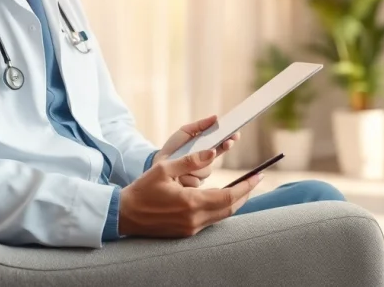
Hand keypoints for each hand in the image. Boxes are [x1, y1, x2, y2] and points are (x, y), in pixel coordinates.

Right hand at [118, 149, 262, 237]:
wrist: (125, 215)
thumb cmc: (142, 190)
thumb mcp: (164, 168)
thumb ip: (190, 160)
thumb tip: (212, 152)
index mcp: (190, 202)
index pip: (228, 195)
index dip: (246, 186)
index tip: (258, 175)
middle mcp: (194, 219)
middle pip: (230, 208)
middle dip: (246, 193)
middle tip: (256, 179)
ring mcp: (191, 228)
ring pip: (223, 215)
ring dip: (236, 201)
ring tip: (245, 186)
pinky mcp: (186, 232)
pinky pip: (212, 220)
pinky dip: (222, 208)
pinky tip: (225, 197)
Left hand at [154, 115, 239, 187]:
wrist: (158, 166)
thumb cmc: (172, 148)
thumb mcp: (184, 133)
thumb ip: (199, 126)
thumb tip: (216, 117)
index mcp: (205, 148)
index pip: (222, 144)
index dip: (230, 139)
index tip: (235, 135)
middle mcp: (205, 161)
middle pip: (216, 157)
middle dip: (221, 148)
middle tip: (227, 142)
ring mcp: (200, 174)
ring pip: (206, 170)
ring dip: (198, 165)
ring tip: (186, 160)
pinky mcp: (194, 187)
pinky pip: (196, 181)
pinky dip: (189, 176)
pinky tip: (181, 175)